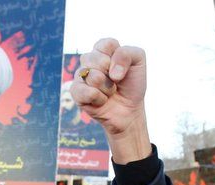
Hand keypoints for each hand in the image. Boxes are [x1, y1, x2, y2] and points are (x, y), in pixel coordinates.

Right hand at [72, 38, 149, 162]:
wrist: (129, 110)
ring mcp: (80, 75)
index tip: (123, 69)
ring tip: (110, 91)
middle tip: (116, 82)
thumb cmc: (132, 84)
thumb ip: (127, 53)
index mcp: (103, 49)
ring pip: (93, 76)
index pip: (106, 44)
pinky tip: (102, 101)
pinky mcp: (76, 92)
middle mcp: (89, 59)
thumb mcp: (138, 62)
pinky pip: (87, 92)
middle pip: (96, 59)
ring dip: (108, 88)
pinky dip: (100, 99)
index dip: (118, 59)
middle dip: (112, 75)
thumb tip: (111, 72)